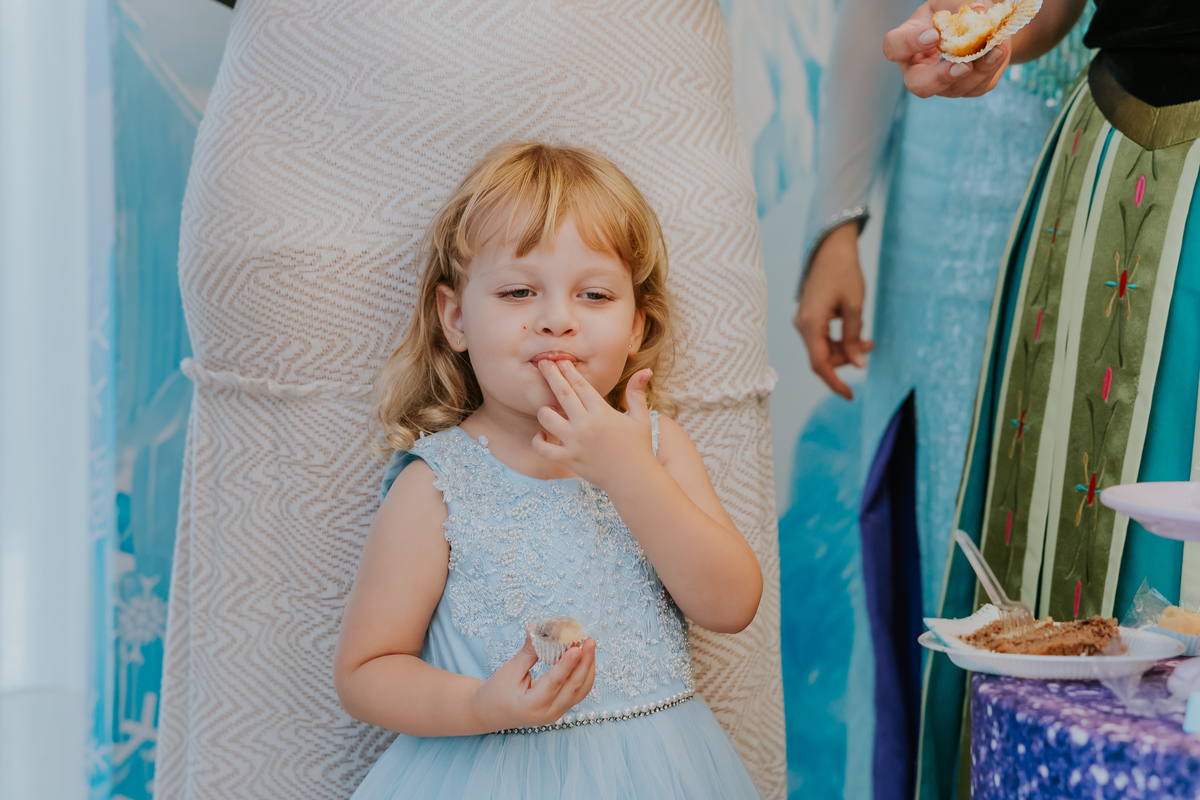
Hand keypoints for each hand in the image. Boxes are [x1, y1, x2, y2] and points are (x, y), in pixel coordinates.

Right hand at [470, 630, 596, 731]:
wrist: (490, 713)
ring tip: (590, 646)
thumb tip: (538, 628)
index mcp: (532, 705)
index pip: (554, 682)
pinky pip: (578, 692)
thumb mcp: (510, 670)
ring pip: (580, 691)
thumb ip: (528, 651)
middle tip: (590, 641)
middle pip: (574, 688)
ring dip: (588, 668)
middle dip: (585, 663)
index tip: (578, 648)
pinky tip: (585, 658)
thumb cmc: (496, 692)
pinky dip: (584, 675)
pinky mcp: (560, 708)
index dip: (567, 664)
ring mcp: (556, 713)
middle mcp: (548, 713)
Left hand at [533, 360, 657, 487]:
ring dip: (544, 409)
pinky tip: (542, 435)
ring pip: (547, 418)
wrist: (634, 479)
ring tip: (546, 406)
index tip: (560, 360)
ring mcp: (575, 442)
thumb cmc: (638, 446)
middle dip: (551, 375)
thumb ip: (637, 392)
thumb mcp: (640, 417)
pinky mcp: (568, 459)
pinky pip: (543, 448)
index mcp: (602, 412)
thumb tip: (646, 369)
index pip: (580, 384)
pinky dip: (538, 441)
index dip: (568, 370)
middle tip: (541, 363)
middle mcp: (586, 424)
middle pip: (562, 393)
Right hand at [794, 223, 872, 399]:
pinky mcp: (808, 316)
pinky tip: (855, 334)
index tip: (850, 396)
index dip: (834, 382)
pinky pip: (820, 338)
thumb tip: (859, 364)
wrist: (831, 247)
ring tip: (868, 341)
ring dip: (844, 350)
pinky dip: (838, 341)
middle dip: (845, 360)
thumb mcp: (855, 306)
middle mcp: (802, 325)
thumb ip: (854, 338)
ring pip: (822, 349)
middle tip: (870, 348)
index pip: (819, 364)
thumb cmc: (844, 272)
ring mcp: (803, 320)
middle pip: (821, 358)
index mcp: (810, 323)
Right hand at [882, 0, 1011, 97]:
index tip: (934, 34)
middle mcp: (919, 68)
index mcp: (907, 43)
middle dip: (940, 78)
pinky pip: (977, 87)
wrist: (981, 26)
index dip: (909, 44)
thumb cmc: (956, 11)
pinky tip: (999, 51)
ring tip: (994, 49)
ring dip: (977, 71)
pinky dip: (990, 68)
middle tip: (962, 66)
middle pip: (918, 85)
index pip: (894, 47)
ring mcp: (941, 84)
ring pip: (954, 89)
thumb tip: (979, 12)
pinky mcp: (966, 89)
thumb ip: (962, 4)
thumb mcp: (954, 0)